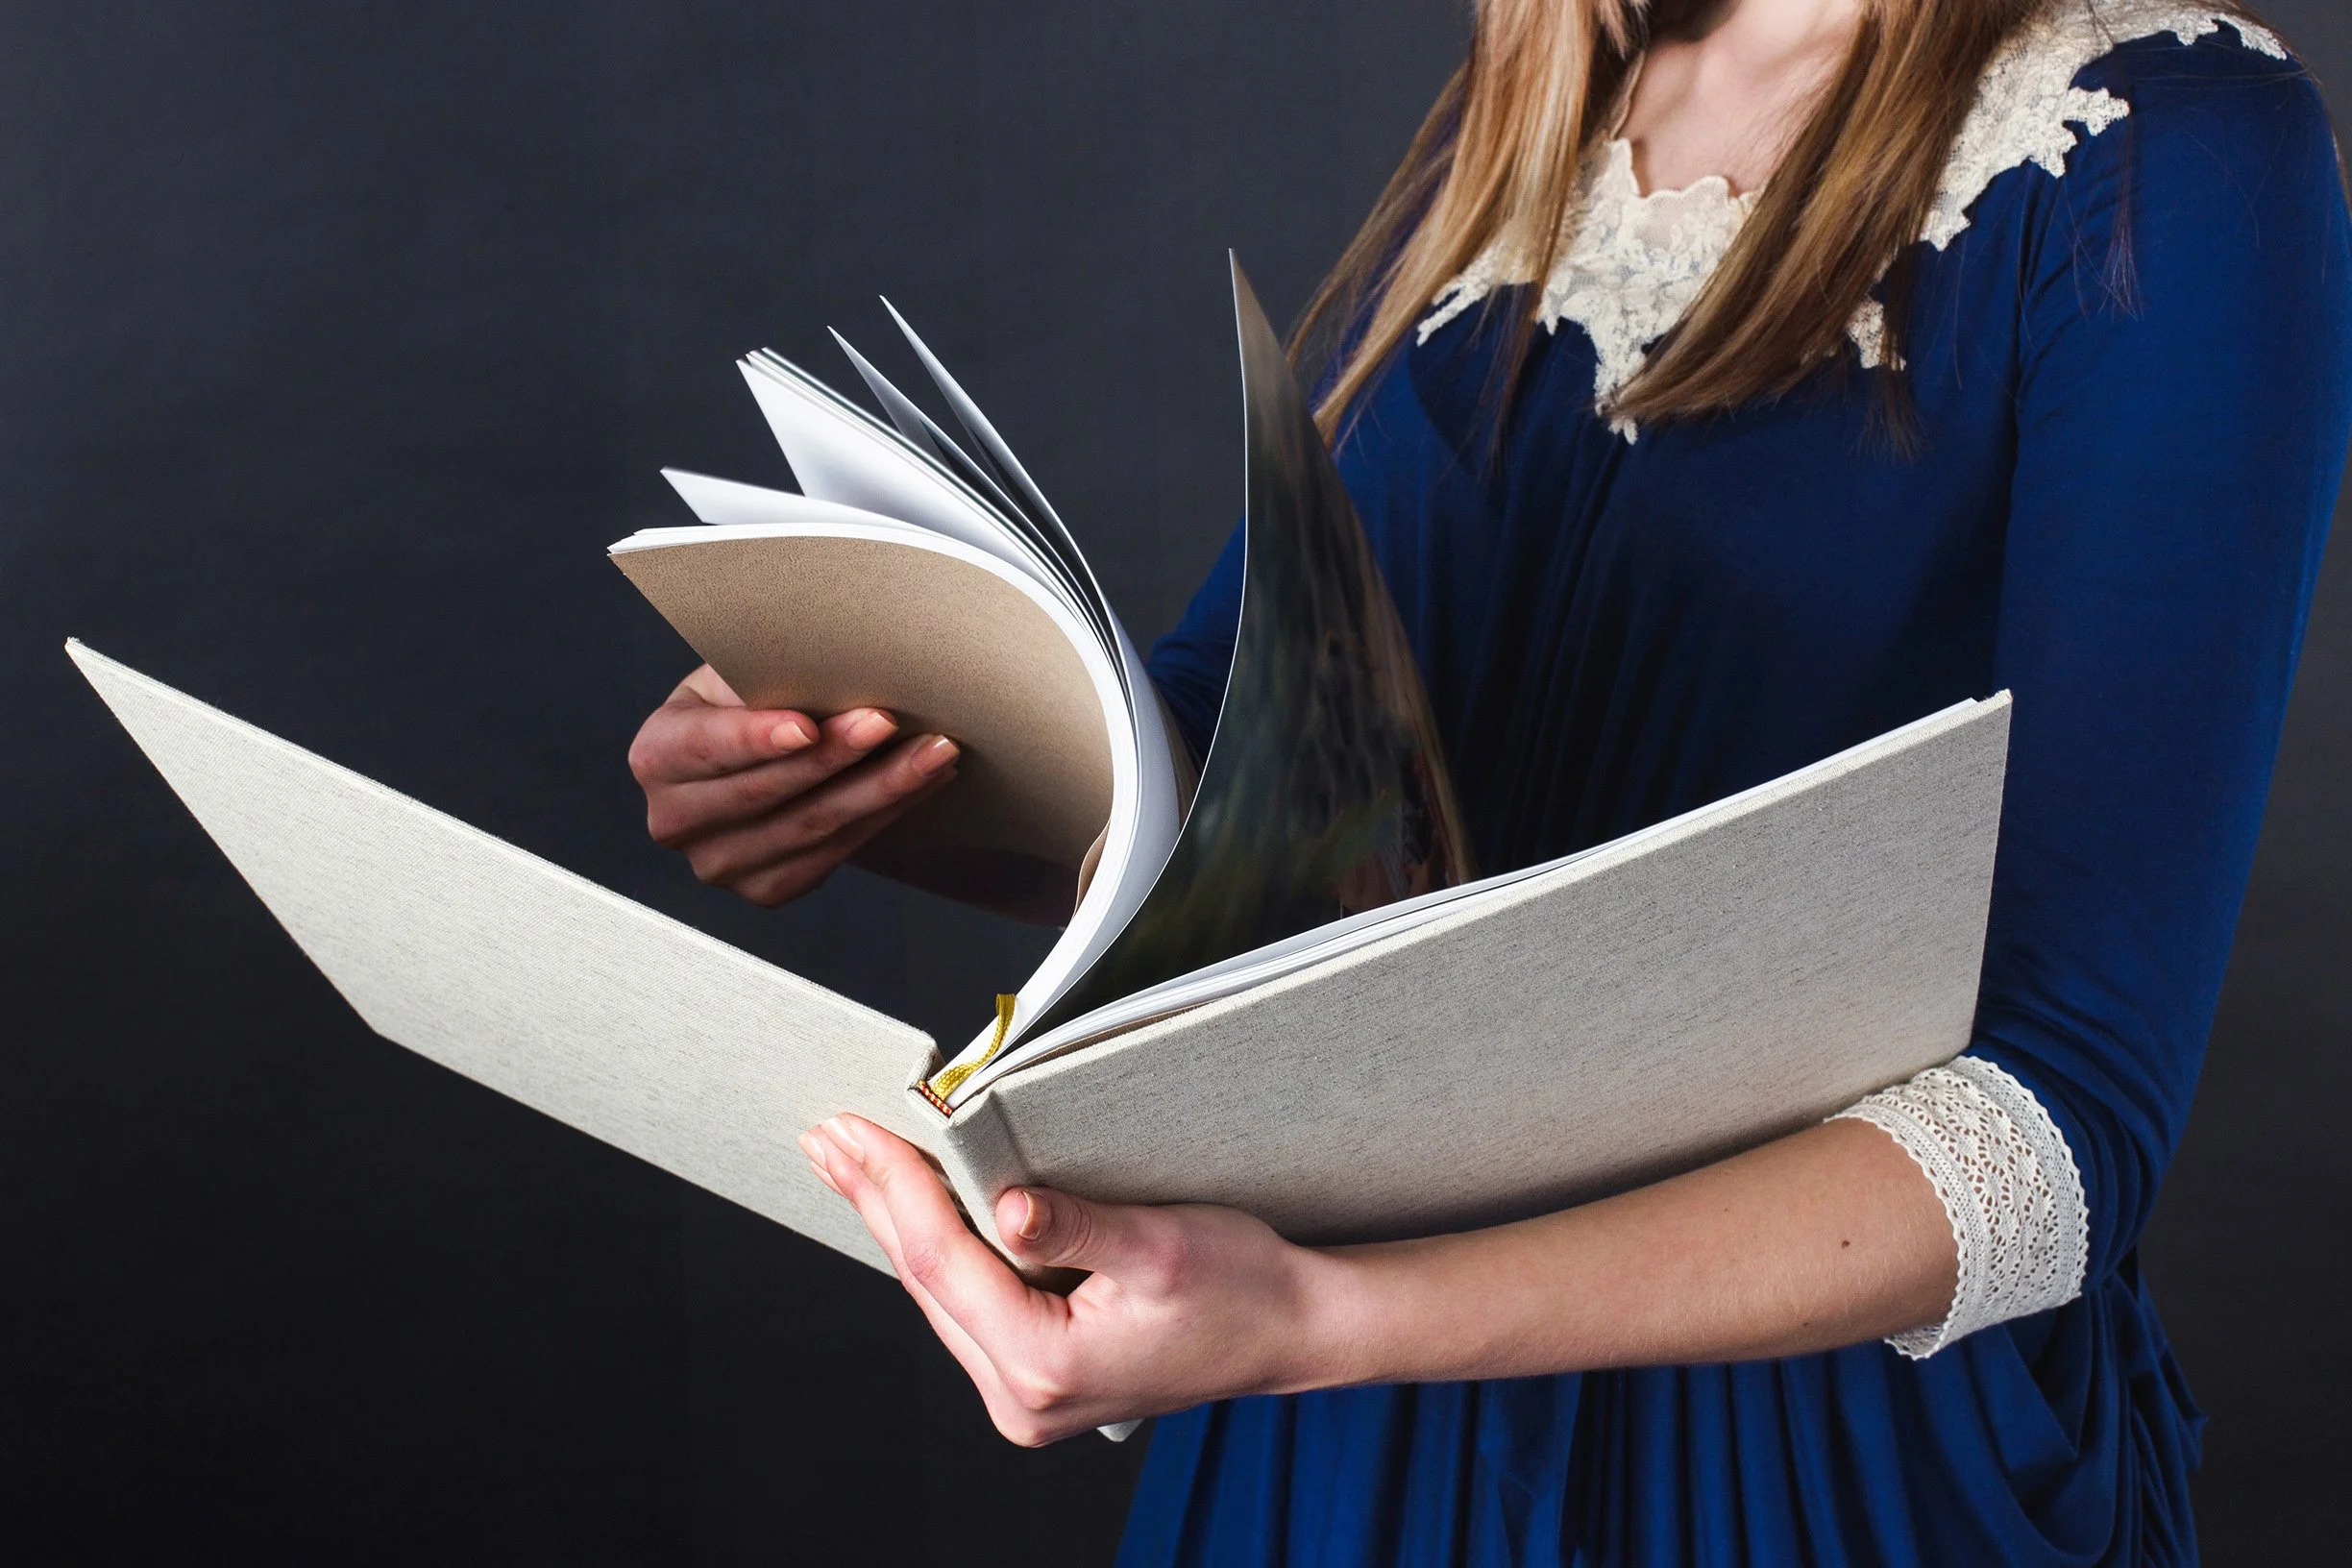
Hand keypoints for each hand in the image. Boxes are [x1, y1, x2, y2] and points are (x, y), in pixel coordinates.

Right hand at [628, 665, 958, 905]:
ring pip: (811, 827)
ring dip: (883, 787)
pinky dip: (884, 815)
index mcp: (657, 756)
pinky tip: (922, 783)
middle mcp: (676, 820)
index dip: (757, 738)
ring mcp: (720, 863)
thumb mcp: (738, 672)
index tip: (807, 725)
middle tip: (892, 722)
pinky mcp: (766, 888)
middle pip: (767, 792)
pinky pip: (834, 853)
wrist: (752, 755)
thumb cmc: (747, 700)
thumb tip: (831, 658)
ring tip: (932, 752)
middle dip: (838, 756)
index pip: (707, 747)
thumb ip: (767, 671)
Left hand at [800, 1115, 1352, 1444]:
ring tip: (853, 1161)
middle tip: (825, 1135)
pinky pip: (966, 1304)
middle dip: (874, 1200)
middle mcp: (1022, 1396)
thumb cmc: (1243, 1287)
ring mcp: (1026, 1396)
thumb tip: (1007, 1206)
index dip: (890, 1188)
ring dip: (897, 1222)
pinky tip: (915, 1208)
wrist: (1294, 1330)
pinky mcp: (1038, 1379)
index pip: (941, 1262)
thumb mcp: (1163, 1242)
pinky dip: (937, 1249)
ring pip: (938, 1295)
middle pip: (924, 1281)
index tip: (849, 1130)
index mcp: (1046, 1365)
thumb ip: (1078, 1224)